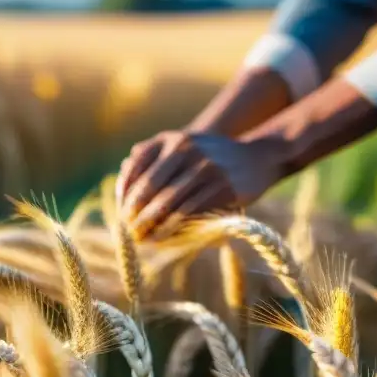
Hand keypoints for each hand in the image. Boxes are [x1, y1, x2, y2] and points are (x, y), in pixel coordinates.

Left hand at [116, 130, 285, 240]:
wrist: (258, 156)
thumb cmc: (211, 156)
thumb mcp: (183, 144)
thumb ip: (153, 156)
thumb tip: (122, 181)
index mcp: (171, 139)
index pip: (136, 166)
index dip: (124, 192)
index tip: (119, 211)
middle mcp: (186, 149)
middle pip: (149, 186)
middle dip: (134, 212)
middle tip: (126, 230)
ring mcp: (205, 168)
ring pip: (167, 202)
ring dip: (150, 224)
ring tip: (141, 238)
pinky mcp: (221, 187)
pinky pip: (188, 211)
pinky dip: (171, 227)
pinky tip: (162, 237)